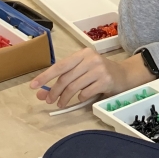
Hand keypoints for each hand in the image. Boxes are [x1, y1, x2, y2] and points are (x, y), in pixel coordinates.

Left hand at [31, 49, 154, 108]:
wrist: (125, 75)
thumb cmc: (100, 73)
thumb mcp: (81, 72)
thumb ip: (62, 80)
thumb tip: (41, 93)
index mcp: (83, 54)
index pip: (60, 66)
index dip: (45, 76)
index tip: (33, 86)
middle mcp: (91, 59)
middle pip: (66, 78)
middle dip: (54, 91)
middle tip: (49, 100)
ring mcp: (100, 69)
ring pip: (74, 87)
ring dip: (64, 98)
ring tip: (61, 104)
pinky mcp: (106, 80)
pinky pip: (86, 92)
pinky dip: (80, 98)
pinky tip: (80, 98)